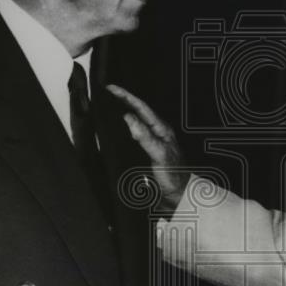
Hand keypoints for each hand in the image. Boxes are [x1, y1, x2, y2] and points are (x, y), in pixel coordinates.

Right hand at [106, 85, 189, 210]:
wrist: (179, 196)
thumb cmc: (174, 177)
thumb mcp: (159, 154)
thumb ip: (145, 136)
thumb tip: (129, 118)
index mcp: (162, 130)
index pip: (142, 107)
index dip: (126, 96)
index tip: (111, 89)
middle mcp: (157, 133)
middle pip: (138, 111)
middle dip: (123, 99)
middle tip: (107, 92)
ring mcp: (152, 142)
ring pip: (136, 121)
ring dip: (123, 111)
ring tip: (109, 104)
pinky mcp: (147, 152)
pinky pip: (134, 134)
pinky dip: (124, 127)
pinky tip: (117, 129)